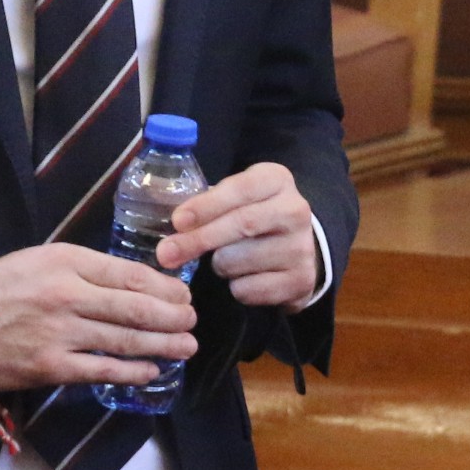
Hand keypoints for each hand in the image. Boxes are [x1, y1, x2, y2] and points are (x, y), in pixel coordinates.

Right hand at [0, 244, 197, 390]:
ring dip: (162, 344)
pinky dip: (131, 371)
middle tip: (192, 321)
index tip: (183, 294)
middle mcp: (67, 293)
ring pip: (124, 338)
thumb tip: (130, 282)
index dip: (163, 286)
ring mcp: (60, 332)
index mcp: (65, 260)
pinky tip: (151, 371)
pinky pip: (101, 370)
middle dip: (171, 316)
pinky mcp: (49, 366)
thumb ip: (81, 269)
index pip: (127, 273)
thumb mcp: (38, 260)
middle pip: (134, 306)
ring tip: (185, 346)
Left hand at [157, 162, 318, 306]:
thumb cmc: (253, 216)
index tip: (177, 221)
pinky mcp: (301, 280)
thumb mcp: (237, 197)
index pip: (240, 189)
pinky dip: (235, 288)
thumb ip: (209, 204)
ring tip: (225, 259)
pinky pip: (249, 289)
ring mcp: (301, 247)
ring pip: (239, 260)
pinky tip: (243, 277)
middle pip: (240, 224)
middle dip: (198, 240)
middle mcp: (295, 210)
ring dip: (218, 265)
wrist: (296, 248)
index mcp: (277, 180)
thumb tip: (172, 227)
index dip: (206, 206)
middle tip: (167, 253)